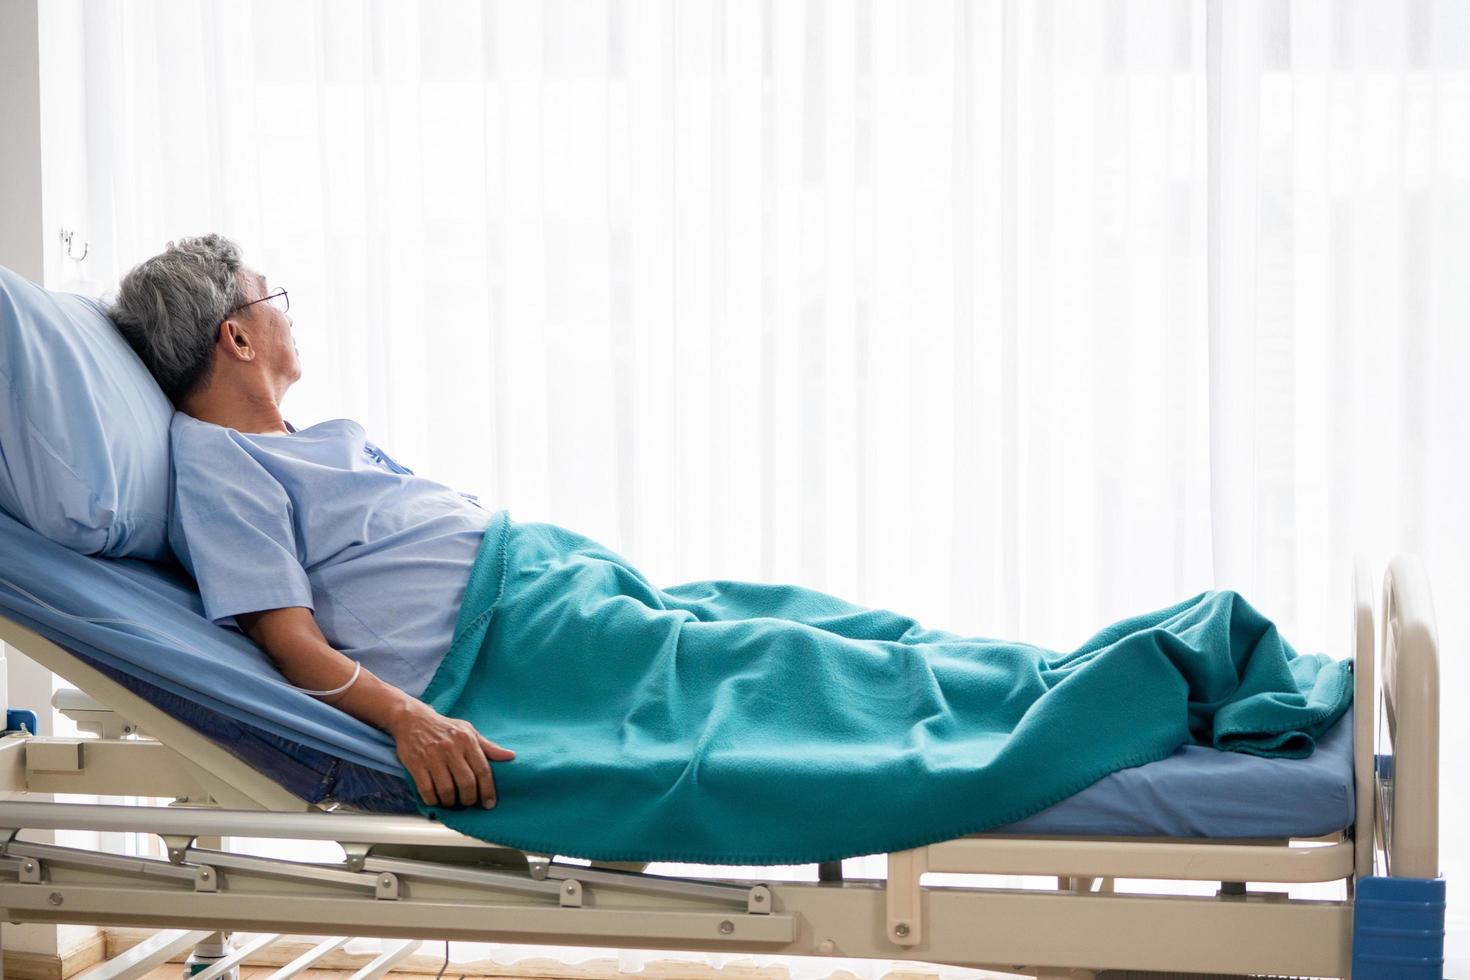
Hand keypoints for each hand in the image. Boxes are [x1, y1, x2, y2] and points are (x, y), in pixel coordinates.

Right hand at [385, 700, 514, 807]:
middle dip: (469, 799)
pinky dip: (433, 800)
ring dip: (451, 802)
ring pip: (447, 790)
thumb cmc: (445, 727)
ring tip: (452, 802)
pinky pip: (427, 790)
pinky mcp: (416, 765)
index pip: (482, 770)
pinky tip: (437, 799)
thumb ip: (489, 747)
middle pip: (466, 783)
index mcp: (467, 740)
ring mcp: (432, 757)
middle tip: (468, 803)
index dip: (487, 790)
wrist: (413, 720)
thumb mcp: (469, 731)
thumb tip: (511, 756)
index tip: (489, 804)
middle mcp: (451, 749)